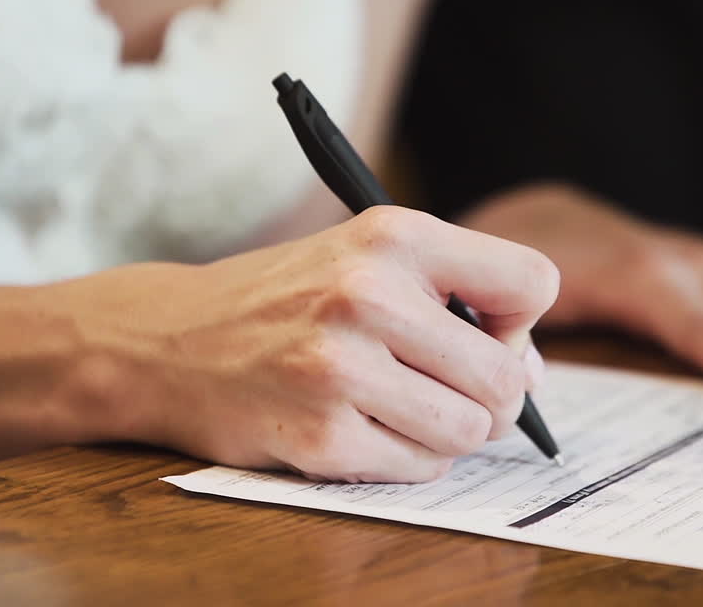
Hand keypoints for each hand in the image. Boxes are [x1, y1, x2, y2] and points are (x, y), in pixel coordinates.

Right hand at [43, 206, 556, 481]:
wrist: (168, 339)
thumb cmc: (283, 300)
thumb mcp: (364, 256)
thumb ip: (454, 294)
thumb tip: (533, 370)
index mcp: (393, 236)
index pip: (534, 282)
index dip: (523, 322)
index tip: (487, 333)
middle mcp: (368, 293)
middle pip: (509, 376)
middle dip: (495, 398)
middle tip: (453, 390)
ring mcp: (340, 367)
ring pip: (469, 430)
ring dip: (448, 431)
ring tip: (401, 407)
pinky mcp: (319, 434)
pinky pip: (418, 466)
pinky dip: (405, 458)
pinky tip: (363, 427)